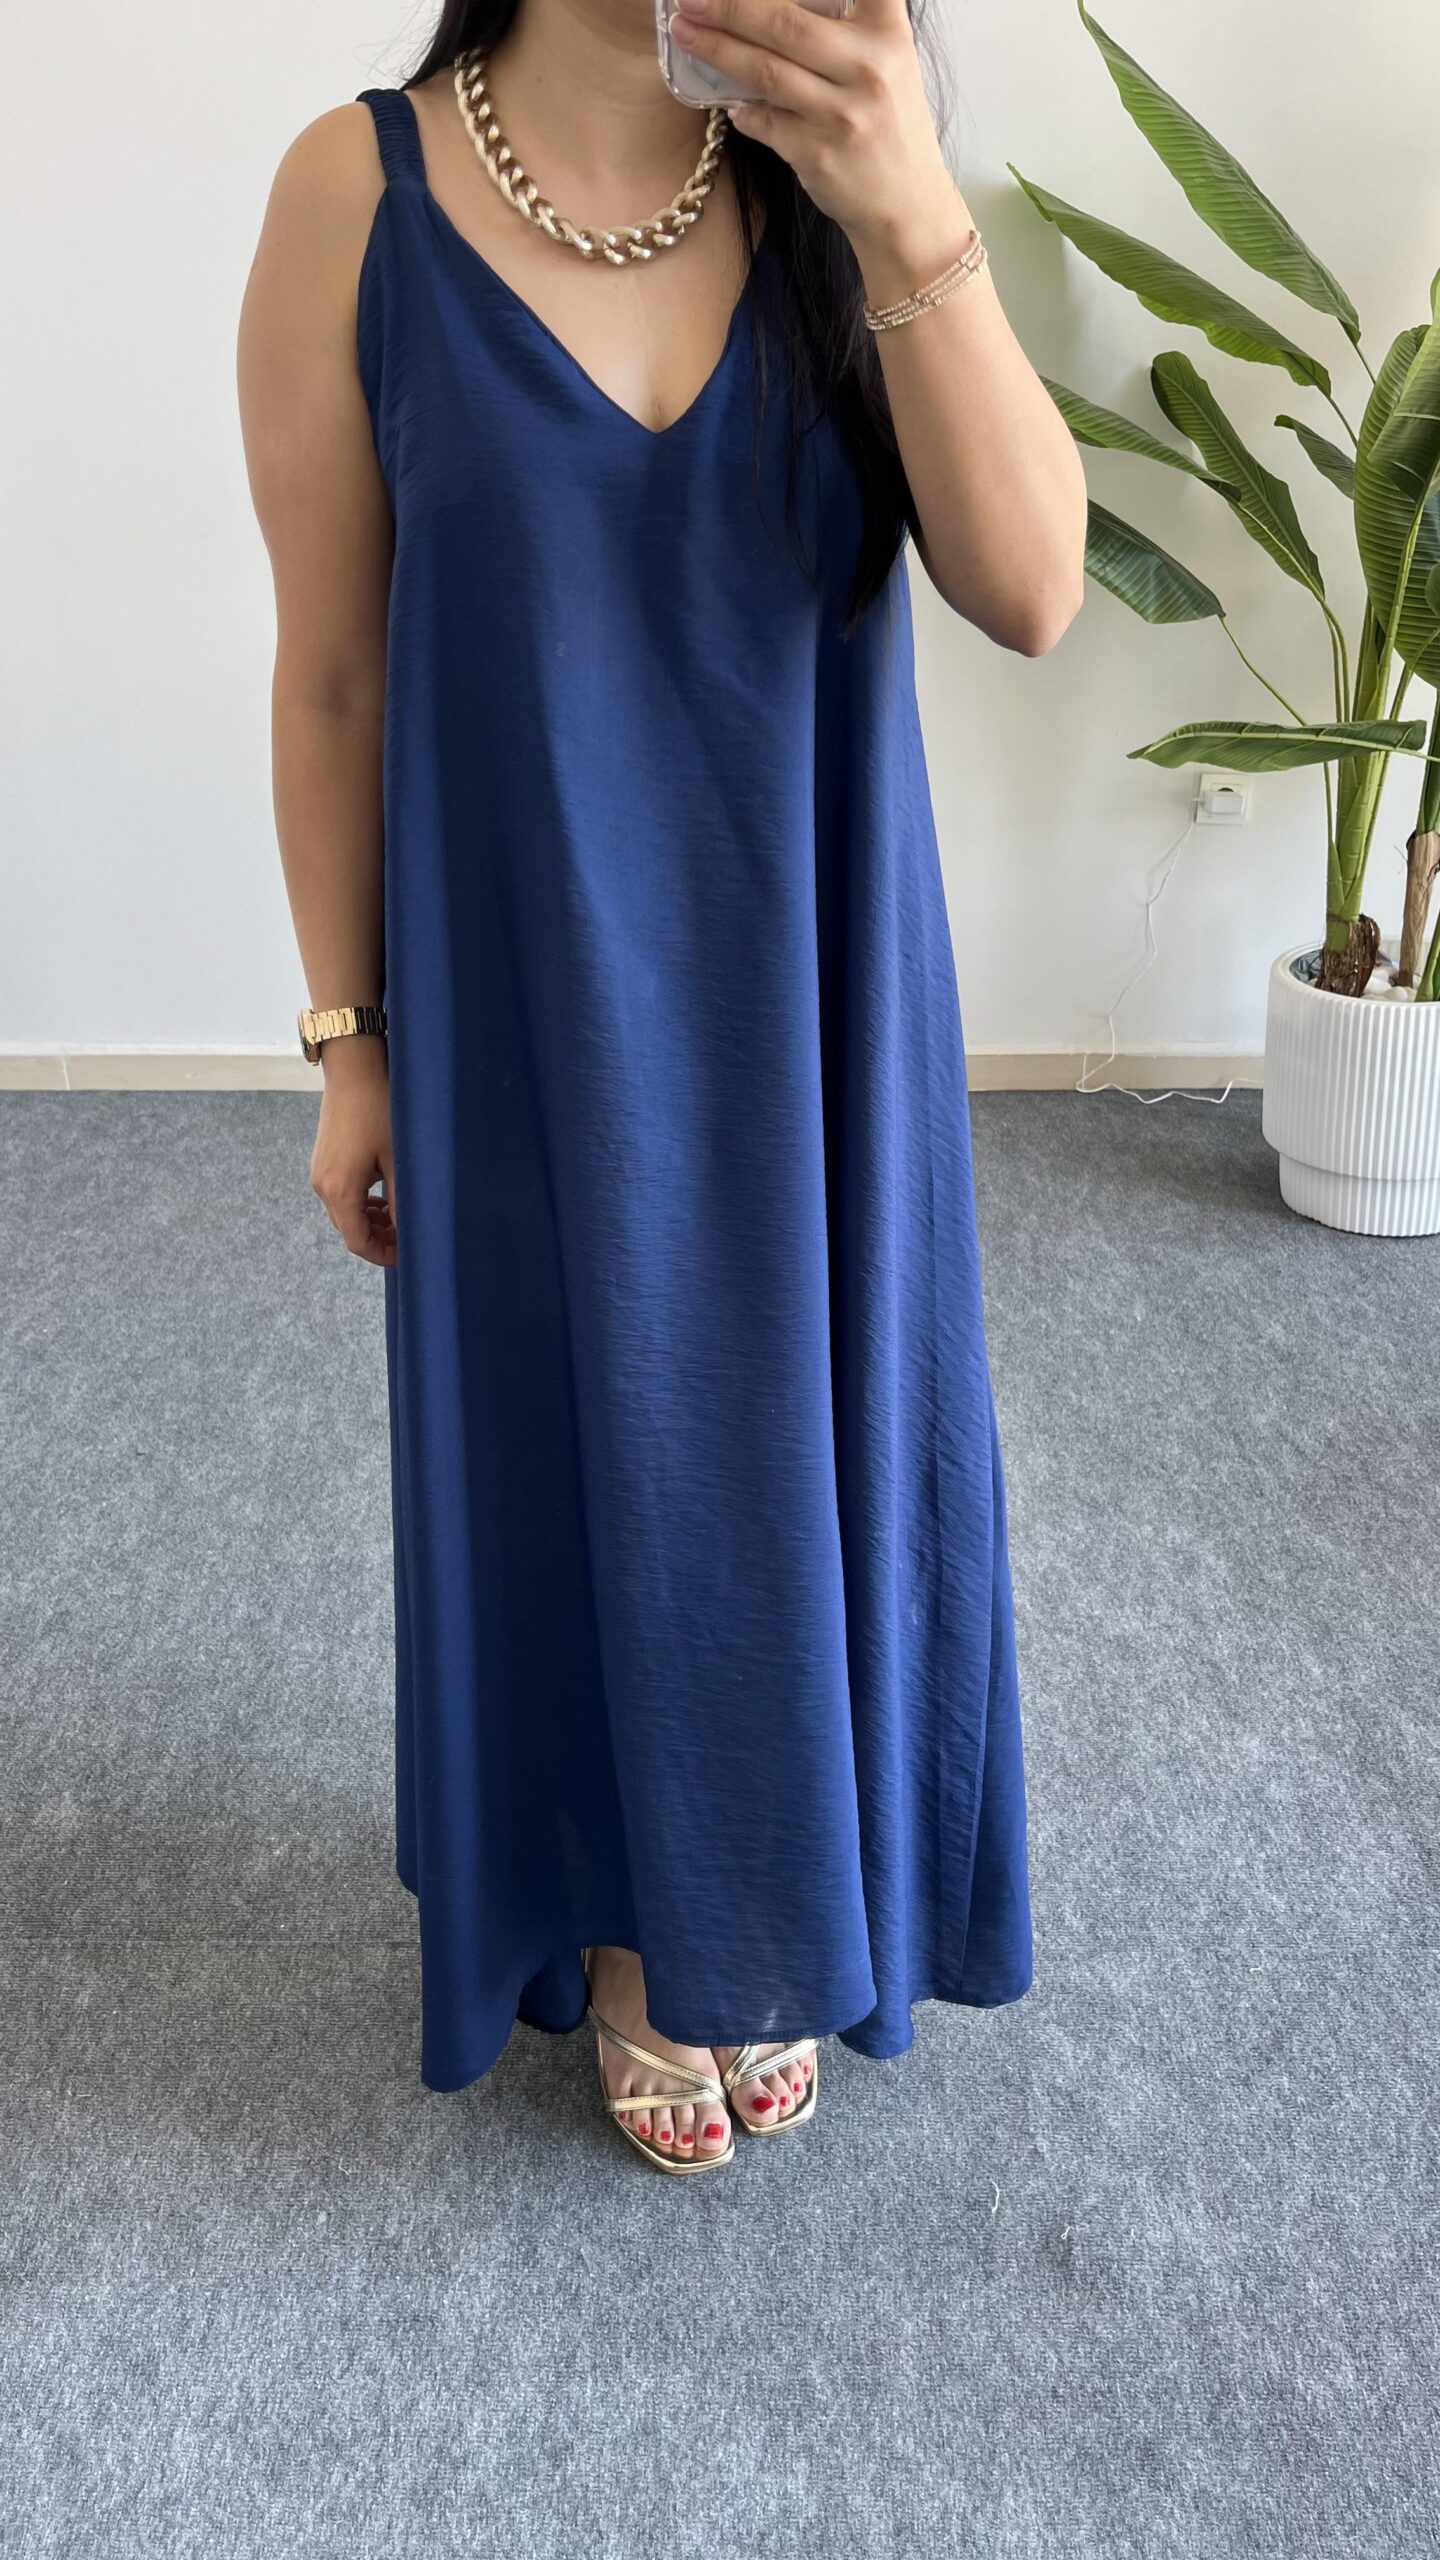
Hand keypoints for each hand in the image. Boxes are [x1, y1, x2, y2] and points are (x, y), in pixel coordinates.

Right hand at [309, 1038, 395, 1266]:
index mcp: (340, 1190)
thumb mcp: (398, 1159)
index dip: (382, 1254)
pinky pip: (340, 1195)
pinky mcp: (323, 1161)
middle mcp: (323, 1186)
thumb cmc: (378, 1110)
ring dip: (370, 1221)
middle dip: (378, 1239)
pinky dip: (361, 1203)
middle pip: (349, 1230)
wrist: (352, 1070)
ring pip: (344, 1213)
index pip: (357, 1241)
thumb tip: (410, 1230)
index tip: (406, 1255)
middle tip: (408, 1238)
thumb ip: (402, 1200)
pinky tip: (383, 1198)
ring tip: (399, 1218)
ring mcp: (319, 1173)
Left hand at [667, 0, 961, 279]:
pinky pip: (764, 121)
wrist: (907, 206)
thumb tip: (763, 13)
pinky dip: (742, 110)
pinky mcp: (817, 154)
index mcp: (888, 32)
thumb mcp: (886, 63)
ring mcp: (841, 113)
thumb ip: (844, 31)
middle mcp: (868, 67)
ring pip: (765, 72)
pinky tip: (728, 103)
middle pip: (784, 24)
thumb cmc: (889, 126)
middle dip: (728, 7)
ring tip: (685, 32)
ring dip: (716, 50)